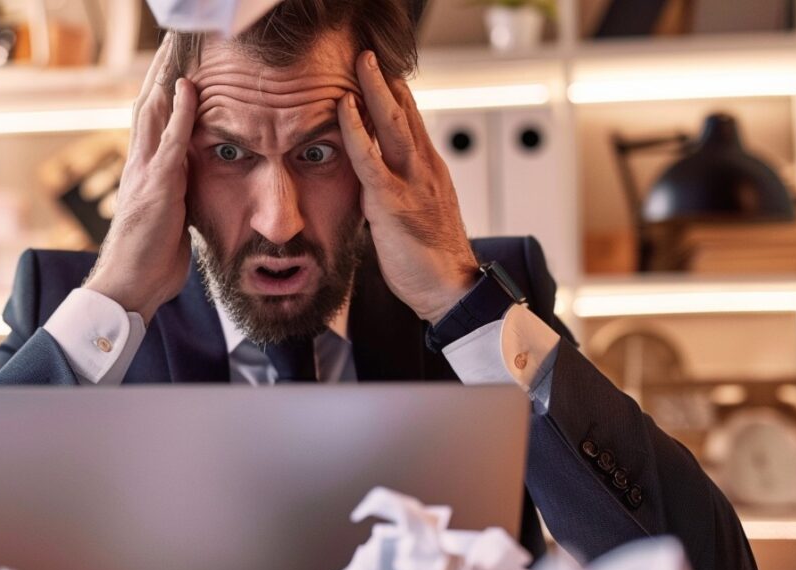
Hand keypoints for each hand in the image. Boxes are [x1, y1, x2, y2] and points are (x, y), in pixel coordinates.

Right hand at [84, 40, 196, 323]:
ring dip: (166, 76)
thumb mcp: (171, 219)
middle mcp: (138, 164)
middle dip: (160, 70)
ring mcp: (145, 173)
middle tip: (173, 40)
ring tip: (176, 46)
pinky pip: (171, 140)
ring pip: (154, 111)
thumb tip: (194, 187)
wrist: (129, 286)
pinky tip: (190, 87)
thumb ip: (179, 195)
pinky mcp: (157, 187)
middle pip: (148, 104)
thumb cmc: (151, 261)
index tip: (175, 63)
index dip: (163, 90)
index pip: (152, 120)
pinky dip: (182, 111)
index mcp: (143, 172)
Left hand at [337, 51, 478, 324]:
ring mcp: (411, 182)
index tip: (381, 70)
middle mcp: (424, 168)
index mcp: (429, 170)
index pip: (411, 122)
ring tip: (360, 61)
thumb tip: (371, 187)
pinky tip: (344, 107)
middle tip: (369, 52)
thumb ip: (396, 193)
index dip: (396, 94)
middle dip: (386, 79)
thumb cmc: (431, 261)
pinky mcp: (393, 202)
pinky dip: (355, 129)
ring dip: (374, 88)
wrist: (450, 290)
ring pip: (391, 123)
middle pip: (404, 112)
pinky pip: (370, 158)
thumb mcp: (414, 216)